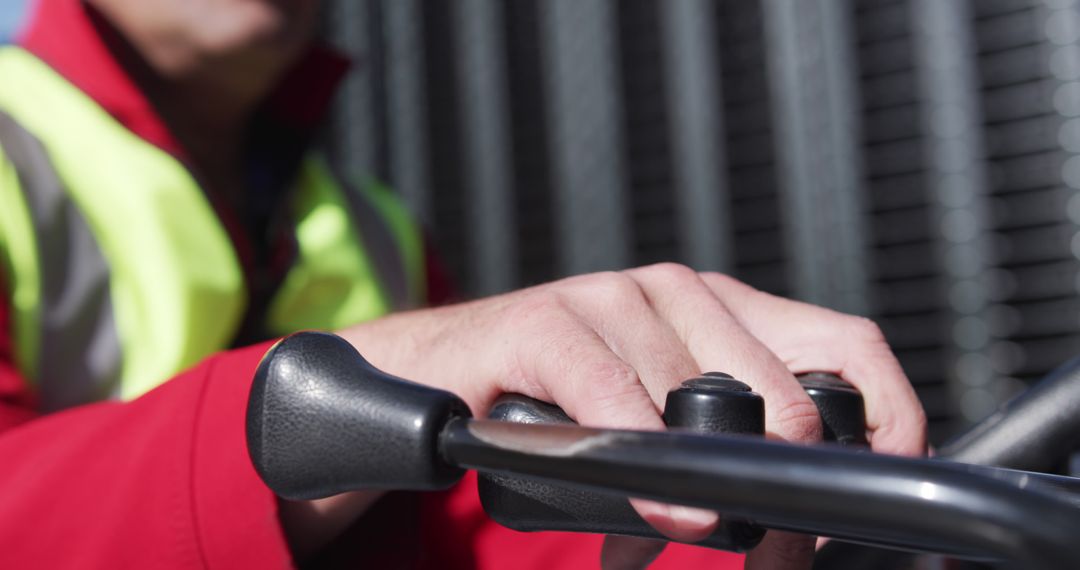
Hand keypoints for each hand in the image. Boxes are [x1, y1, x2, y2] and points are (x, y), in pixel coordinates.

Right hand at [331, 263, 925, 568]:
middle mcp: (676, 292)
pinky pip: (613, 393)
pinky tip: (648, 498)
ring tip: (689, 531)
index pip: (844, 343)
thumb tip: (790, 521)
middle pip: (783, 386)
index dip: (887, 413)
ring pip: (698, 399)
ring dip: (706, 485)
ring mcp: (612, 298)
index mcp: (721, 309)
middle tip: (777, 547)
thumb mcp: (656, 417)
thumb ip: (718, 448)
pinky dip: (638, 452)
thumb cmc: (551, 402)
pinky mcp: (547, 320)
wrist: (438, 375)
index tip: (880, 482)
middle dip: (787, 481)